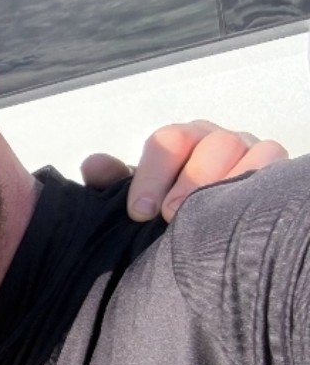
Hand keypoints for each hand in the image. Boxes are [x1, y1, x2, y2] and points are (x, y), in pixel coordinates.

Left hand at [81, 120, 287, 222]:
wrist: (202, 225)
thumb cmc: (166, 207)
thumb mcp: (137, 197)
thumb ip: (111, 183)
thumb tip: (94, 167)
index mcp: (178, 142)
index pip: (166, 143)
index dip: (151, 176)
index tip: (139, 212)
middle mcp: (212, 140)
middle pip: (208, 143)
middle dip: (188, 181)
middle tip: (171, 215)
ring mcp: (245, 149)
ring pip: (241, 149)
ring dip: (220, 182)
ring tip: (203, 215)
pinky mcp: (271, 165)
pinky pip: (271, 160)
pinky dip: (255, 178)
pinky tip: (234, 208)